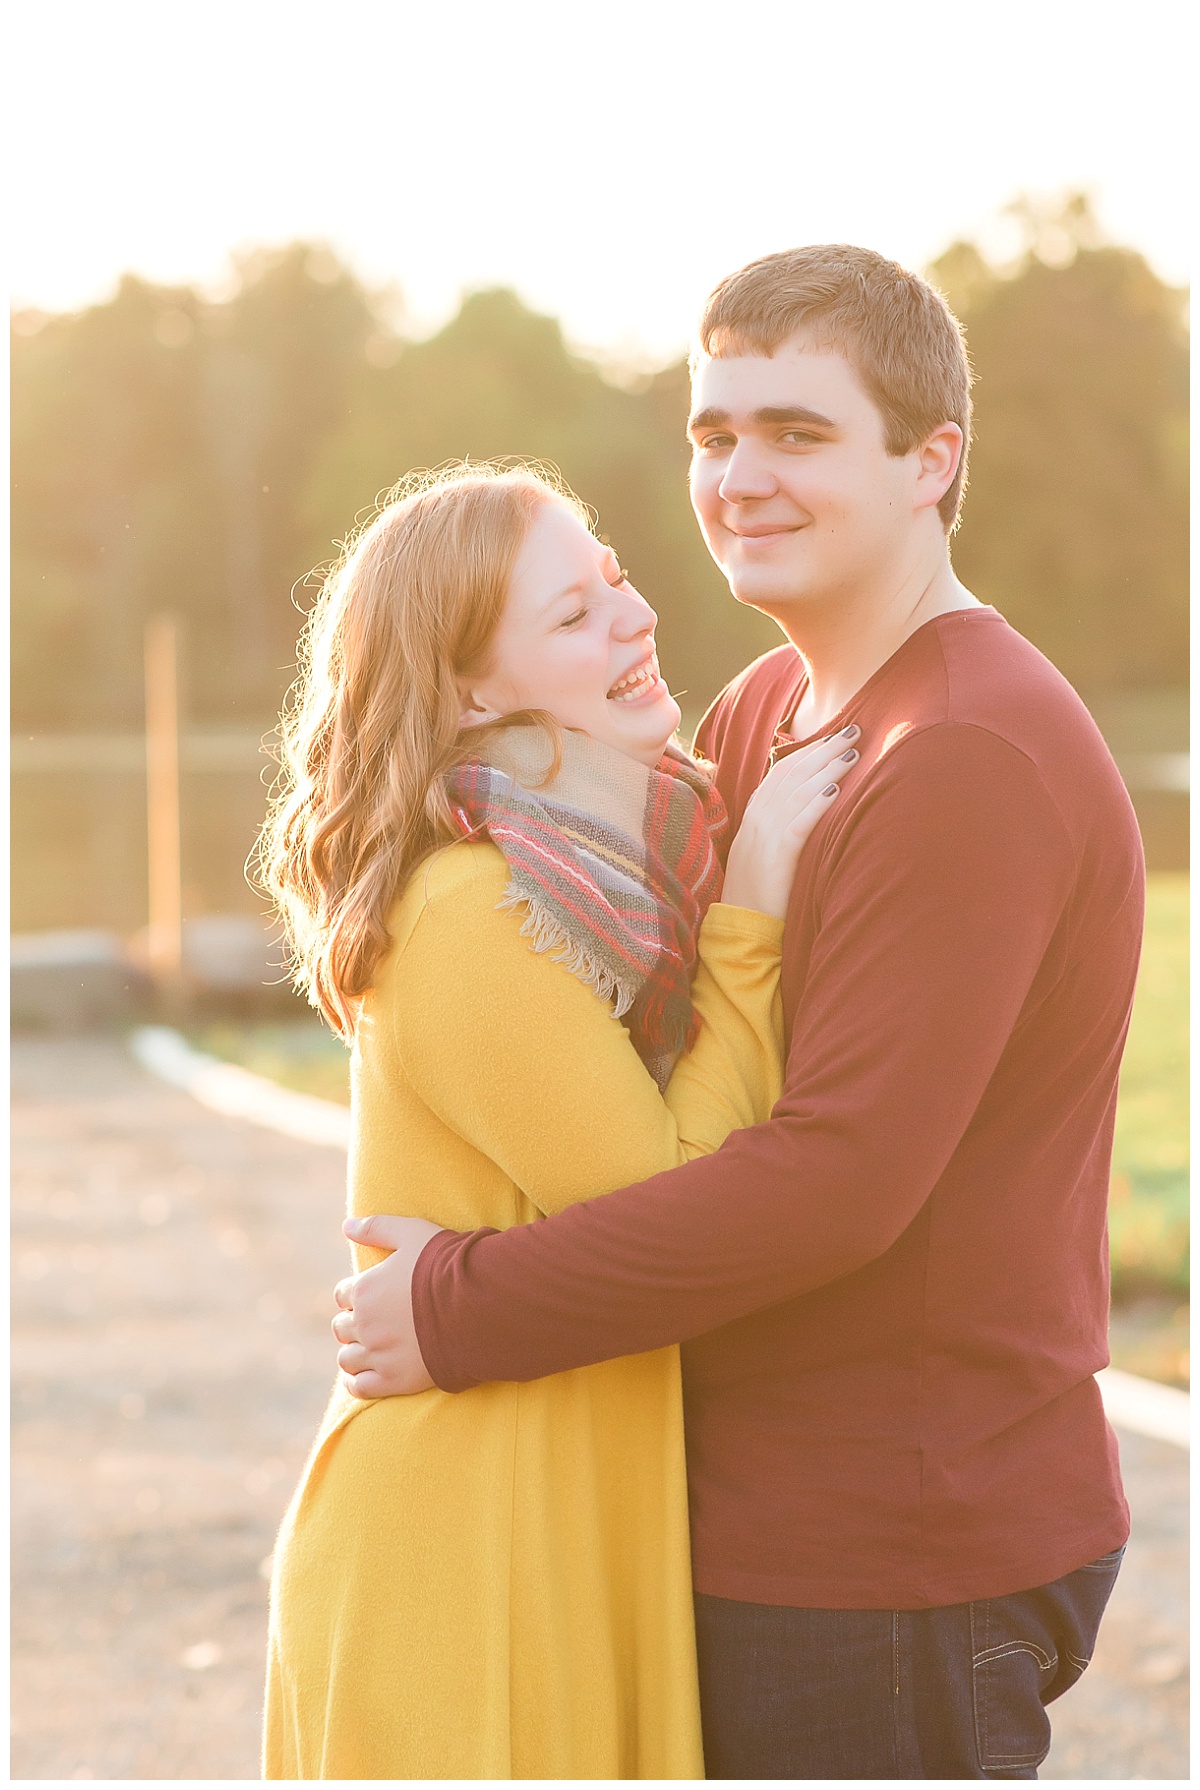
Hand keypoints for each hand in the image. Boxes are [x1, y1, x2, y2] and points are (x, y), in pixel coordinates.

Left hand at [331, 1214, 445, 1397]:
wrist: (477, 1303)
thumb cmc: (446, 1264)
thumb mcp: (411, 1233)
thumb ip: (376, 1227)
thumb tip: (347, 1225)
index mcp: (364, 1290)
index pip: (342, 1295)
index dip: (355, 1294)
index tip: (372, 1296)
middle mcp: (365, 1324)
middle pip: (341, 1328)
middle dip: (353, 1324)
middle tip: (374, 1322)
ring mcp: (378, 1354)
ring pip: (347, 1359)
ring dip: (354, 1352)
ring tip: (370, 1348)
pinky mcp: (395, 1379)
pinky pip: (360, 1388)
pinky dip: (356, 1383)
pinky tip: (363, 1376)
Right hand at [721, 724, 860, 918]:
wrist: (742, 927)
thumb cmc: (760, 893)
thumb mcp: (766, 851)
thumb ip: (781, 826)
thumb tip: (808, 805)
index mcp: (753, 815)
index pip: (782, 771)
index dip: (809, 750)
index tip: (835, 736)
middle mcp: (757, 820)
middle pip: (793, 773)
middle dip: (824, 749)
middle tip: (853, 730)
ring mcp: (763, 837)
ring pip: (798, 792)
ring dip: (827, 769)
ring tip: (853, 753)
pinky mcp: (775, 857)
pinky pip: (798, 823)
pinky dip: (816, 804)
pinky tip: (835, 790)